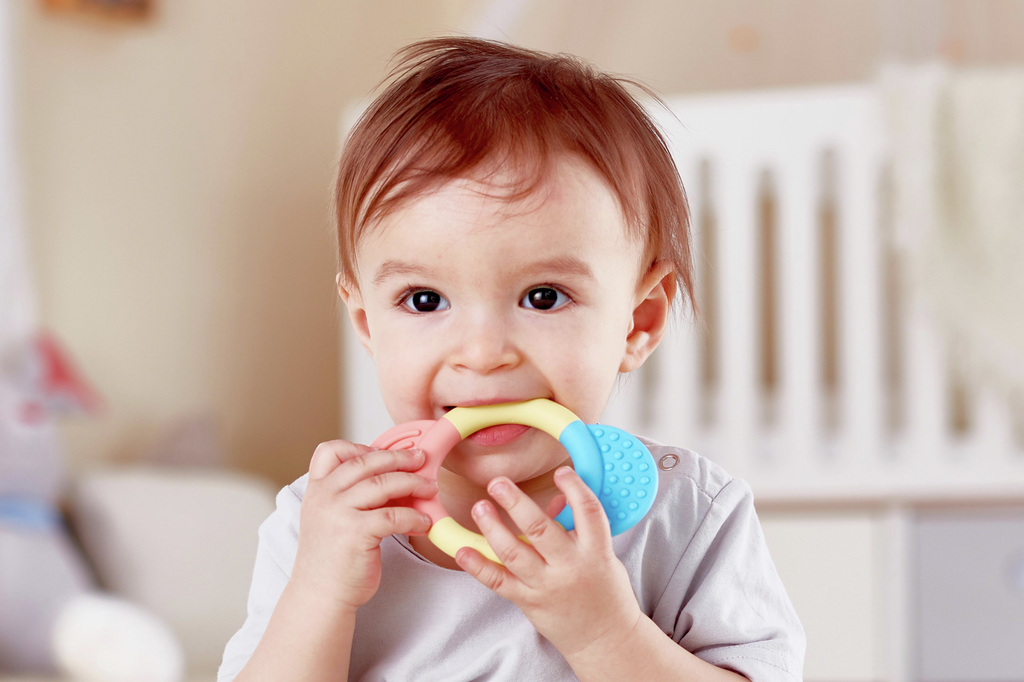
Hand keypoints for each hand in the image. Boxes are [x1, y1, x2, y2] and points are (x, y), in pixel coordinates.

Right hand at [291, 440, 437, 611]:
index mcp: (316, 490)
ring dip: (413, 483)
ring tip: (430, 487)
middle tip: (422, 459)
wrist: (320, 596)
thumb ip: (350, 495)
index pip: (330, 451)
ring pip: (383, 484)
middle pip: (366, 462)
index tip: (384, 452)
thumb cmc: (332, 558)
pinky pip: (394, 515)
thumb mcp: (330, 518)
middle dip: (399, 458)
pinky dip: (414, 516)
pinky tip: (425, 522)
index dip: (359, 446)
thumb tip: (391, 476)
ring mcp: (338, 514)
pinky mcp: (356, 533)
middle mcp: (324, 497)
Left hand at [454, 466, 642, 658]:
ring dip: (492, 527)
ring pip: (514, 553)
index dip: (574, 488)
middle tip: (498, 482)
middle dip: (515, 502)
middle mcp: (571, 567)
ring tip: (480, 507)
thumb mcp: (602, 556)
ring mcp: (548, 586)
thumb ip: (578, 529)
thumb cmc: (606, 592)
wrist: (606, 639)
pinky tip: (463, 551)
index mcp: (597, 552)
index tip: (561, 471)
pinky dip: (478, 566)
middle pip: (540, 529)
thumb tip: (553, 500)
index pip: (589, 512)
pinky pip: (499, 582)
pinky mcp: (529, 602)